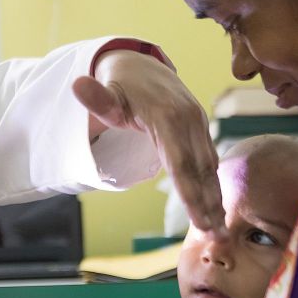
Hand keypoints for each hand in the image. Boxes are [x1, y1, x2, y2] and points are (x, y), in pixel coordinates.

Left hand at [74, 49, 227, 237]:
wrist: (140, 63)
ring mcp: (197, 121)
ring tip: (219, 229)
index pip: (180, 162)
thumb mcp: (105, 93)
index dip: (190, 193)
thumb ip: (95, 98)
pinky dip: (213, 183)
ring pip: (209, 165)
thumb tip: (77, 85)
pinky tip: (216, 205)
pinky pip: (209, 157)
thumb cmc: (119, 85)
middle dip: (208, 203)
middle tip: (215, 235)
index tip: (199, 220)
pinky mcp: (200, 126)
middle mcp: (188, 119)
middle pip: (200, 168)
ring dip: (215, 197)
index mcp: (167, 116)